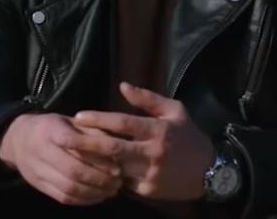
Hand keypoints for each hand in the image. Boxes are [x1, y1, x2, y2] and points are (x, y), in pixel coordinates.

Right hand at [0, 112, 122, 205]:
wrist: (18, 140)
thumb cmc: (51, 128)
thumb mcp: (69, 121)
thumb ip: (91, 132)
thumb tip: (116, 147)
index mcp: (50, 130)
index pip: (74, 143)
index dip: (97, 157)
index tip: (116, 165)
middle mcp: (41, 150)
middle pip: (73, 170)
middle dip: (99, 179)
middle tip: (117, 181)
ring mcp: (37, 170)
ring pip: (69, 187)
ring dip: (94, 193)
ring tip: (111, 190)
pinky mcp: (38, 185)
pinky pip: (64, 197)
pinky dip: (84, 200)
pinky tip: (97, 196)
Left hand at [68, 82, 214, 200]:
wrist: (212, 172)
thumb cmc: (188, 136)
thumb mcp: (174, 111)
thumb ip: (148, 99)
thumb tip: (122, 86)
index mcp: (158, 130)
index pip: (123, 123)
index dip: (99, 119)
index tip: (78, 116)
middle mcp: (153, 152)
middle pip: (113, 147)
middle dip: (86, 142)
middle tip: (64, 137)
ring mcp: (151, 173)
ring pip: (114, 167)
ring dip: (93, 161)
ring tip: (70, 153)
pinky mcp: (149, 190)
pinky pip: (123, 182)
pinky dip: (108, 176)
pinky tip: (91, 169)